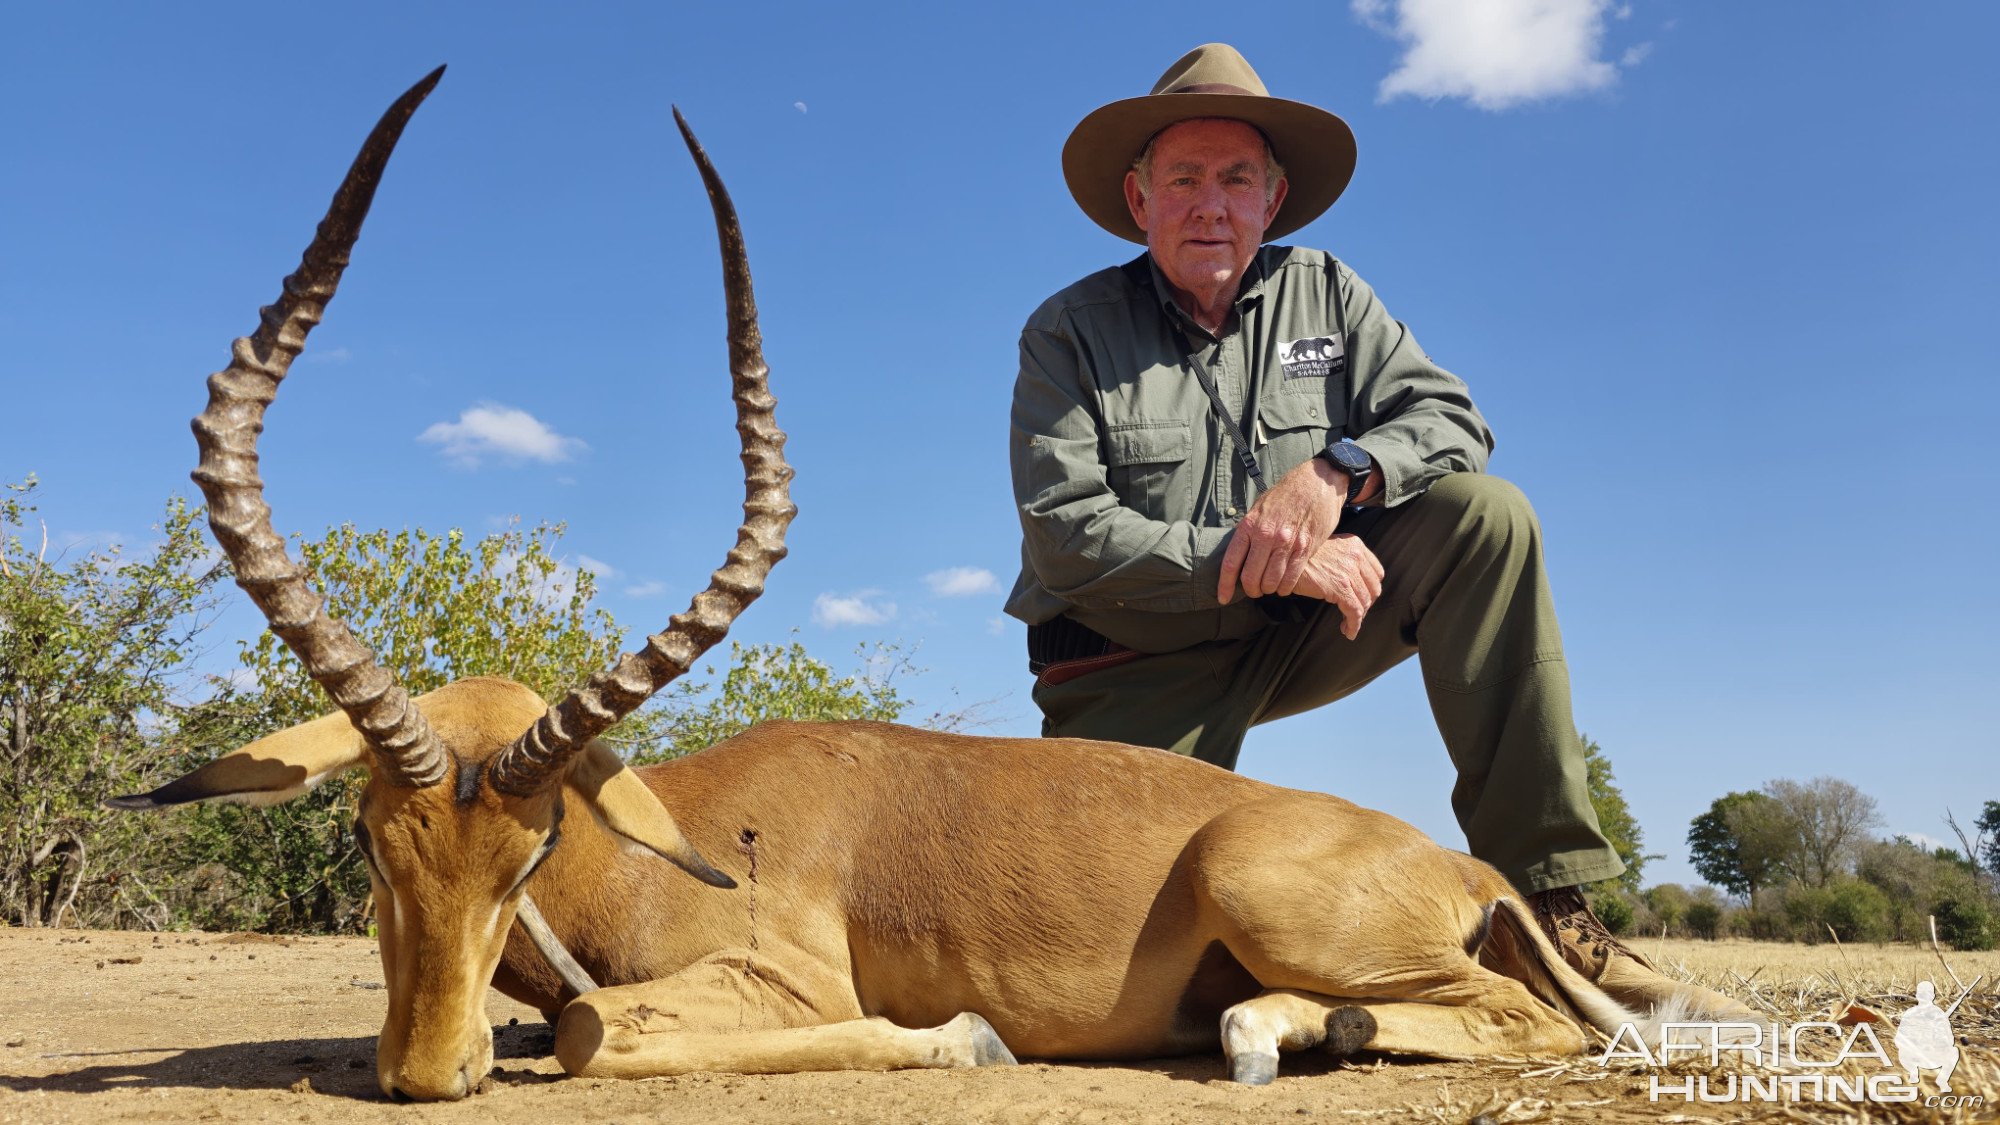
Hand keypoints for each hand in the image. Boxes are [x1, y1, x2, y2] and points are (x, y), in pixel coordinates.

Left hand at [1217, 458, 1344, 603]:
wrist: (1316, 483)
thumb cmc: (1285, 496)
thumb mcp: (1258, 508)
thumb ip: (1248, 530)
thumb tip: (1238, 551)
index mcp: (1249, 525)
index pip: (1231, 563)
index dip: (1224, 585)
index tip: (1223, 598)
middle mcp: (1266, 535)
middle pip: (1251, 577)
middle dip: (1251, 590)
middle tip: (1254, 591)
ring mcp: (1287, 543)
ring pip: (1271, 581)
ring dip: (1269, 590)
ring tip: (1269, 587)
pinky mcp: (1306, 548)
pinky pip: (1291, 578)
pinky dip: (1285, 588)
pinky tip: (1284, 586)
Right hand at [1294, 534, 1384, 639]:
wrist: (1282, 560)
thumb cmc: (1299, 557)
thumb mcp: (1327, 549)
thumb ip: (1343, 558)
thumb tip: (1352, 582)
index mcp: (1355, 544)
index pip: (1377, 572)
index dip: (1370, 589)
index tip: (1361, 599)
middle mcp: (1355, 555)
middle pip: (1373, 588)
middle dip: (1365, 605)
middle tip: (1353, 614)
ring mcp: (1349, 571)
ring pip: (1364, 602)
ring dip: (1358, 618)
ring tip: (1347, 625)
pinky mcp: (1340, 587)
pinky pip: (1354, 612)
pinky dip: (1353, 625)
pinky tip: (1348, 631)